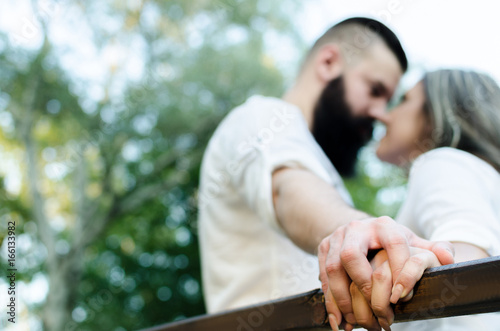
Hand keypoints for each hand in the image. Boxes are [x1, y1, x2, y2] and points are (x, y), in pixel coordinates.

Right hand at [317, 216, 453, 329]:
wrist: (357, 230)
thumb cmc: (389, 242)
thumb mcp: (411, 242)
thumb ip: (431, 250)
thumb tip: (449, 258)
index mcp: (384, 226)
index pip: (393, 244)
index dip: (399, 270)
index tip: (401, 297)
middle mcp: (357, 228)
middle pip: (352, 256)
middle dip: (363, 287)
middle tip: (376, 312)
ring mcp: (337, 238)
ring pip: (334, 269)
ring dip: (342, 300)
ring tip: (354, 324)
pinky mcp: (323, 248)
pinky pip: (323, 276)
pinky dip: (329, 300)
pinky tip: (339, 320)